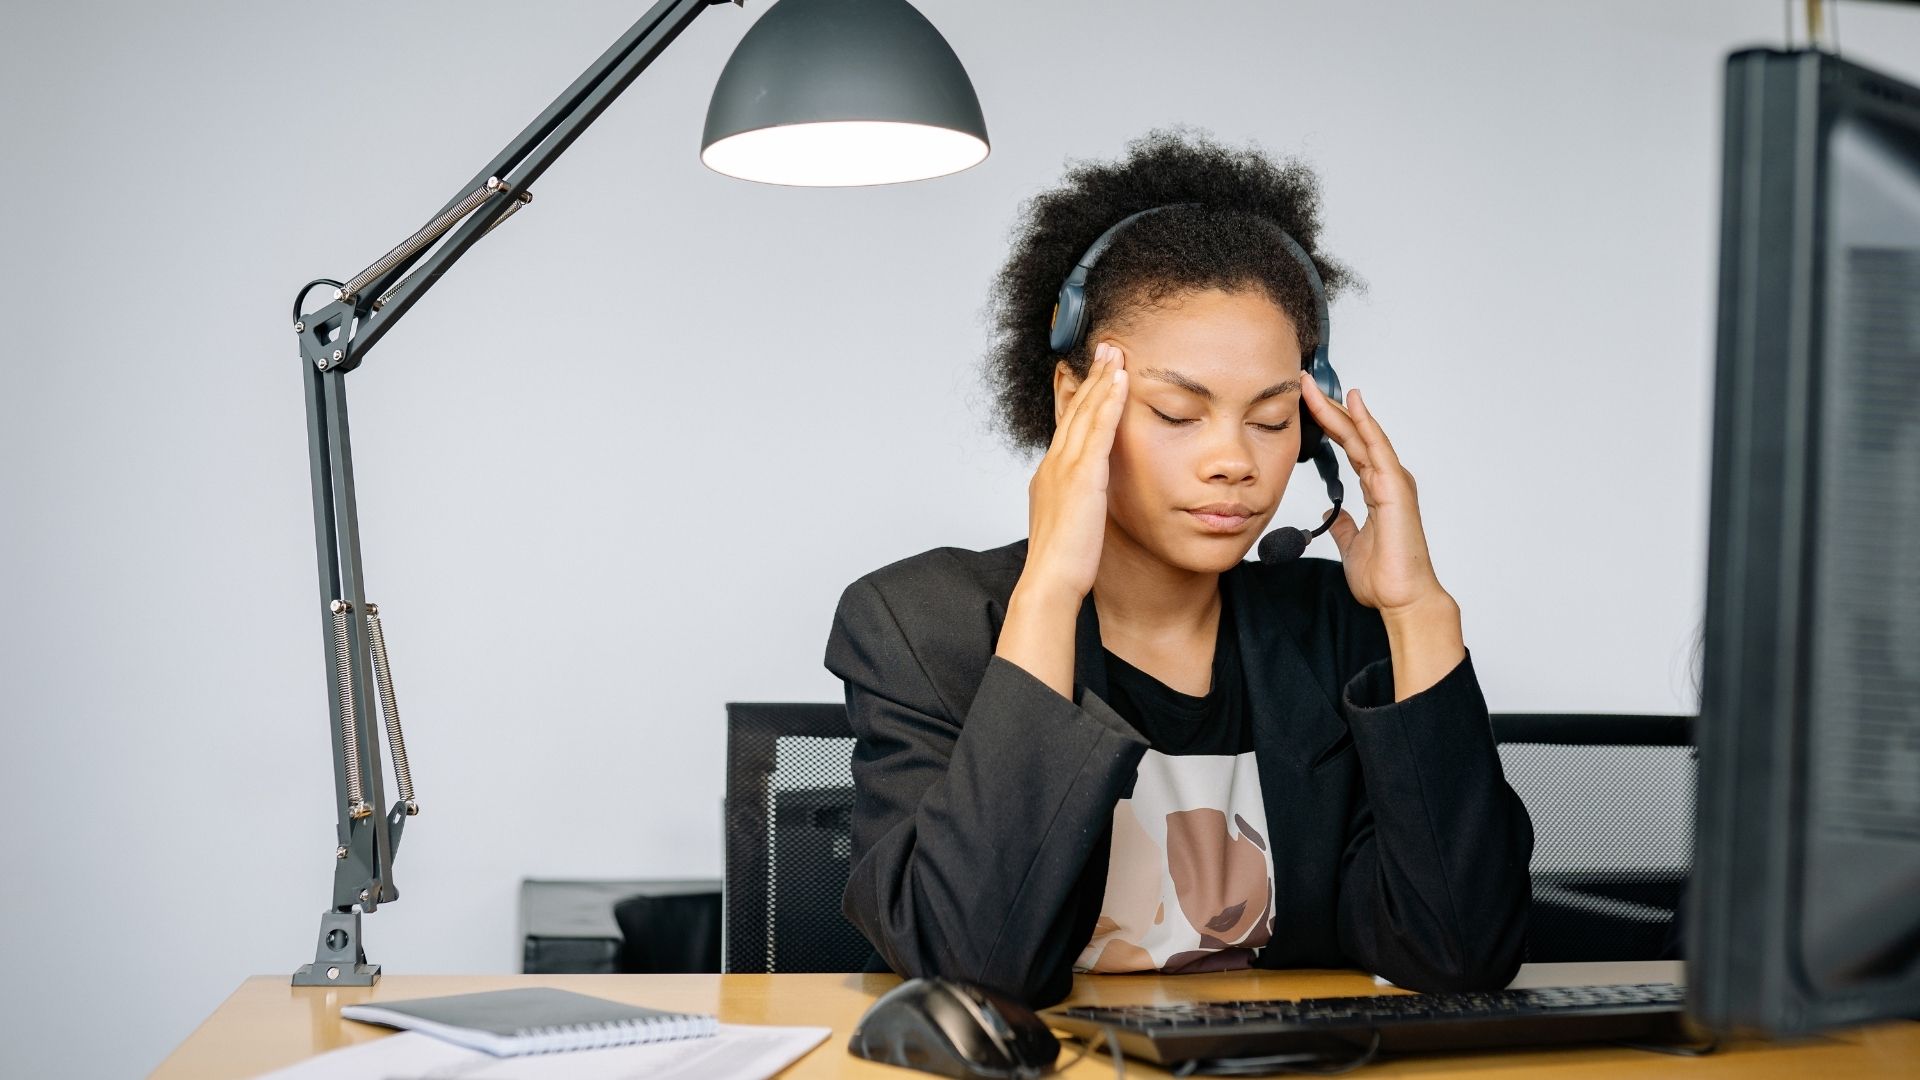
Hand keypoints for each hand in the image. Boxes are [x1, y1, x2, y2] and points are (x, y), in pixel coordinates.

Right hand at [1020, 340, 1128, 603]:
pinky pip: (1098, 430)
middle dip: (1091, 377)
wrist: (1050, 582)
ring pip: (1085, 412)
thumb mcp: (1067, 524)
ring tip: (1116, 353)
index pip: (1066, 426)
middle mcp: (1053, 465)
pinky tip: (1121, 382)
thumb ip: (1074, 503)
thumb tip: (1083, 500)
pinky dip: (1109, 402)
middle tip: (1105, 348)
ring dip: (1102, 379)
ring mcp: (1065, 468)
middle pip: (1073, 410)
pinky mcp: (1082, 476)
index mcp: (1049, 476)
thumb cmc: (1061, 564)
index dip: (1079, 397)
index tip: (1090, 374)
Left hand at [1300, 378, 1450, 617]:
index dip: (1327, 424)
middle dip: (1328, 408)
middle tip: (1303, 383)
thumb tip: (1333, 515)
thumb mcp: (1352, 545)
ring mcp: (1393, 481)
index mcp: (1377, 489)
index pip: (1348, 446)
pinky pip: (1377, 449)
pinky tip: (1352, 403)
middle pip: (1353, 434)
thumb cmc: (1386, 576)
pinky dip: (1365, 423)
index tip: (1305, 405)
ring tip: (1315, 387)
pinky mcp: (1395, 488)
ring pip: (1362, 434)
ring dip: (1339, 409)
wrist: (1402, 598)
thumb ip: (1345, 526)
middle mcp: (1386, 479)